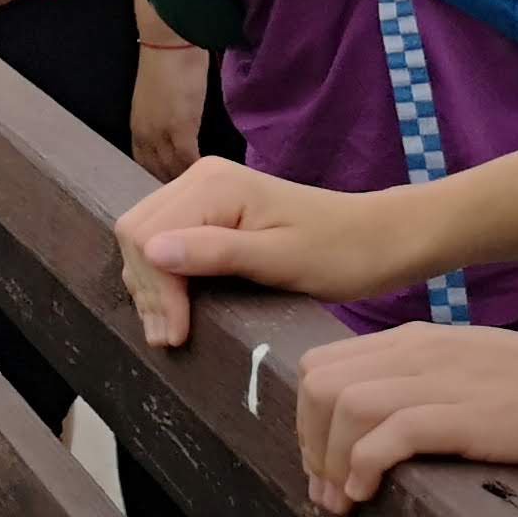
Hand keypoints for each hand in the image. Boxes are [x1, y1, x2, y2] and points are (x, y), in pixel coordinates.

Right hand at [111, 159, 428, 347]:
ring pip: (145, 238)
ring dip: (151, 286)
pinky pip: (165, 240)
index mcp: (214, 184)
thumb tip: (152, 251)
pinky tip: (177, 307)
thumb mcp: (282, 260)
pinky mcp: (211, 209)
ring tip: (170, 330)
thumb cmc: (341, 253)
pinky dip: (163, 276)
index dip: (154, 289)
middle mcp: (200, 178)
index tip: (174, 335)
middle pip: (137, 233)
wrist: (380, 240)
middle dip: (147, 288)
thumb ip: (216, 253)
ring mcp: (204, 191)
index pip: (147, 235)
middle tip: (169, 338)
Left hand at [131, 41, 208, 180]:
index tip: (176, 189)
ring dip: (187, 182)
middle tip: (192, 195)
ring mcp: (160, 132)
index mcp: (137, 127)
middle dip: (173, 185)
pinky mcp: (180, 127)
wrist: (169, 43)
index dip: (160, 178)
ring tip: (204, 192)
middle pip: (157, 171)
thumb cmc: (168, 64)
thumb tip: (177, 137)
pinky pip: (188, 159)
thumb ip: (163, 121)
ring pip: (172, 169)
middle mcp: (144, 134)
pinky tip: (209, 177)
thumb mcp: (159, 101)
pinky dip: (197, 171)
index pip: (145, 164)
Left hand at [296, 327, 517, 515]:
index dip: (307, 419)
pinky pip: (387, 432)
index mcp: (418, 342)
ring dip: (329, 459)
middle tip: (327, 491)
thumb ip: (429, 391)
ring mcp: (445, 380)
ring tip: (343, 501)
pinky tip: (367, 493)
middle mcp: (421, 352)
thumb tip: (380, 436)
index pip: (322, 365)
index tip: (322, 465)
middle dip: (308, 441)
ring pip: (343, 403)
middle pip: (319, 383)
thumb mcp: (476, 378)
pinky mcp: (470, 415)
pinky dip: (362, 464)